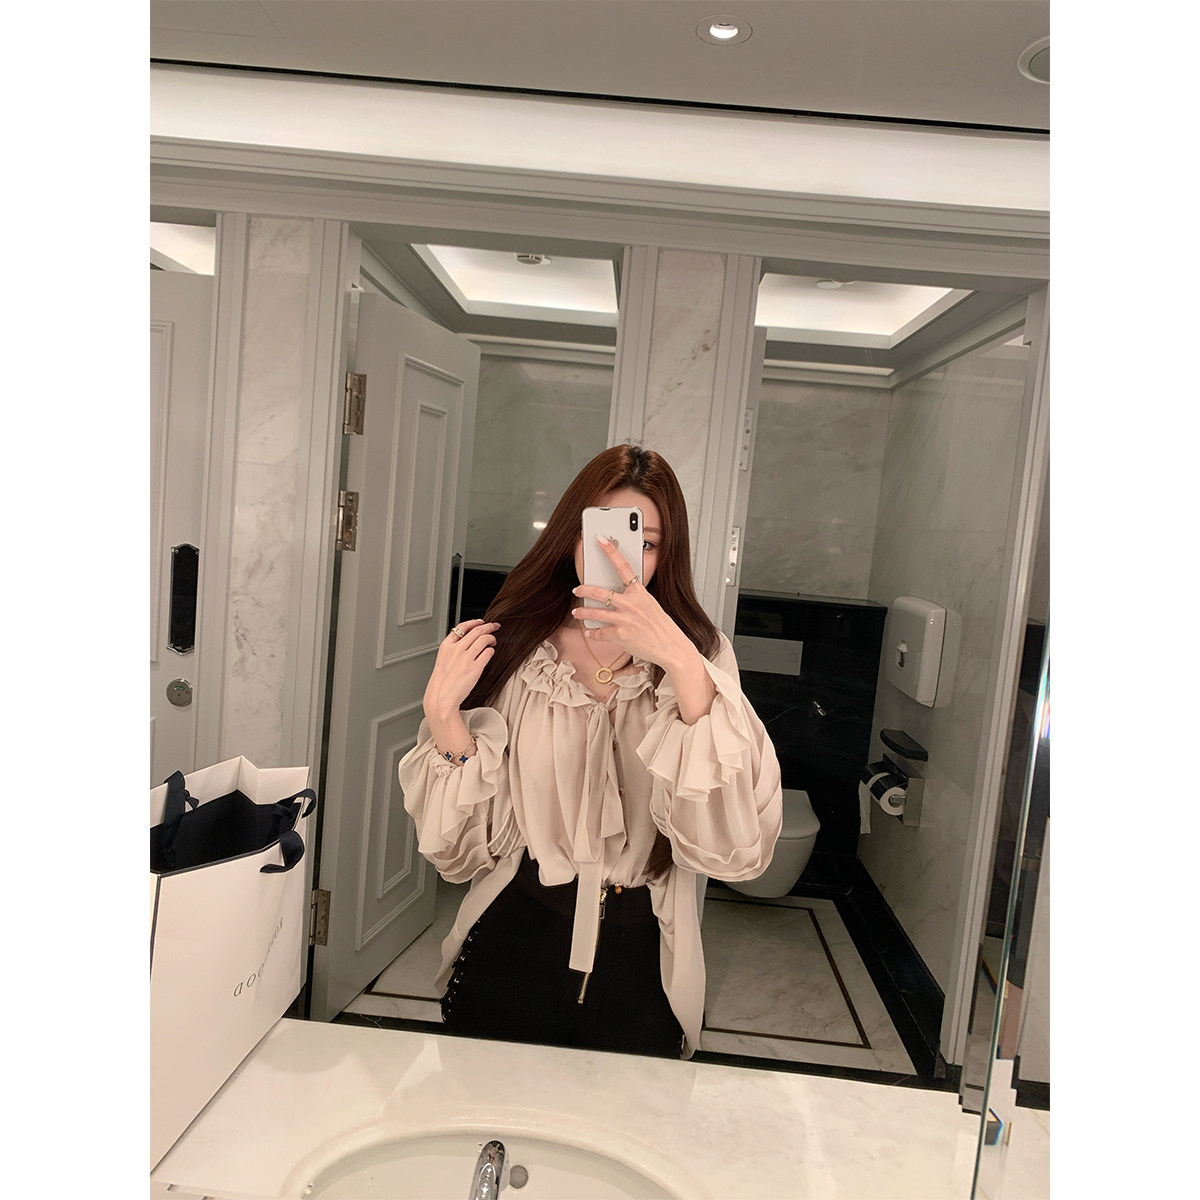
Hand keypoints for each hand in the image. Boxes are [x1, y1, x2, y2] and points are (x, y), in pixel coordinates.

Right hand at [423, 620, 499, 721]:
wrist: (441, 698)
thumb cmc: (442, 683)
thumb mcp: (443, 660)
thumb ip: (453, 650)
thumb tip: (468, 642)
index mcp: (446, 646)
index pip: (462, 626)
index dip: (474, 622)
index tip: (481, 622)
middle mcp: (456, 649)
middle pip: (477, 630)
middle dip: (488, 626)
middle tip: (494, 627)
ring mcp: (466, 658)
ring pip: (484, 638)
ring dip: (492, 638)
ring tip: (493, 641)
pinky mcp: (476, 667)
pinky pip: (488, 652)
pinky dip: (491, 651)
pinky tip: (490, 653)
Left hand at [570, 536, 693, 673]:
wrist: (670, 647)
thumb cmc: (661, 626)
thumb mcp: (650, 605)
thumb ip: (634, 598)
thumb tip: (617, 596)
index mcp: (639, 592)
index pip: (623, 566)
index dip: (610, 551)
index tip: (600, 539)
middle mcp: (630, 603)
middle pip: (600, 592)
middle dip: (584, 589)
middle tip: (576, 589)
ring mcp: (624, 619)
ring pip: (594, 612)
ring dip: (582, 612)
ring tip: (576, 612)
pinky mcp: (619, 635)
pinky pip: (599, 632)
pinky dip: (593, 633)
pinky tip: (590, 632)